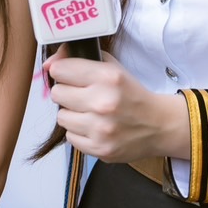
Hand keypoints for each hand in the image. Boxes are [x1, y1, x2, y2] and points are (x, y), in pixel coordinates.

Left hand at [44, 49, 189, 162]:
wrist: (158, 125)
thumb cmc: (131, 94)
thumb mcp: (111, 68)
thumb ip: (79, 59)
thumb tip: (48, 64)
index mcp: (108, 77)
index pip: (60, 70)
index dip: (63, 72)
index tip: (69, 76)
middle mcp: (104, 102)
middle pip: (57, 93)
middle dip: (67, 93)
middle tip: (81, 96)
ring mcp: (101, 128)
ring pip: (61, 117)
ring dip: (72, 114)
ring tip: (88, 113)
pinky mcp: (100, 149)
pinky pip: (71, 137)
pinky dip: (79, 132)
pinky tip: (94, 127)